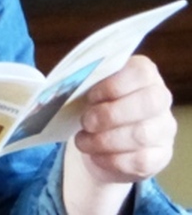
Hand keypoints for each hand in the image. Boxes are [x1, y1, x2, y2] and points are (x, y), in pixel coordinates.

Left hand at [74, 55, 176, 183]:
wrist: (101, 139)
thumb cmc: (95, 103)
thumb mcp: (90, 88)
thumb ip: (86, 82)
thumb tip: (71, 84)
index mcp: (144, 73)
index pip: (140, 73)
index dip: (114, 85)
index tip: (90, 96)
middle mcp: (160, 98)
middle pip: (147, 103)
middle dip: (110, 114)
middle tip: (85, 122)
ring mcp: (164, 129)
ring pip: (141, 134)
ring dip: (105, 140)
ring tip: (82, 140)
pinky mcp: (161, 156)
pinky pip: (140, 160)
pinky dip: (111, 159)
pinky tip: (94, 154)